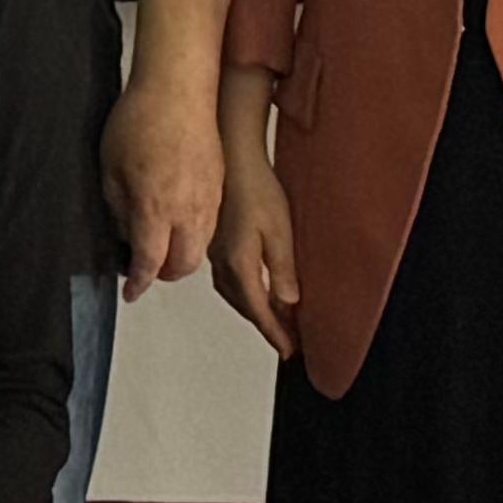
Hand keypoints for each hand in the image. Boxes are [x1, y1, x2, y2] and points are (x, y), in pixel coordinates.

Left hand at [100, 74, 225, 299]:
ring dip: (182, 256)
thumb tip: (125, 233)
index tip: (130, 291)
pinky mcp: (218, 186)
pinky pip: (210, 225)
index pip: (149, 263)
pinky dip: (194, 235)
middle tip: (145, 270)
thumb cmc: (139, 120)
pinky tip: (178, 222)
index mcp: (155, 209)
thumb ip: (117, 207)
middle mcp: (187, 211)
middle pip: (183, 265)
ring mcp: (208, 199)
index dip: (138, 283)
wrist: (179, 89)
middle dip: (163, 275)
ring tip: (161, 247)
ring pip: (201, 247)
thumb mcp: (110, 168)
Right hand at [210, 137, 299, 359]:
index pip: (259, 310)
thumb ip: (282, 269)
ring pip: (233, 292)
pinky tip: (253, 286)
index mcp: (239, 263)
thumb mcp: (279, 230)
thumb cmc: (255, 185)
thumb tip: (288, 302)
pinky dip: (243, 291)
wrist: (230, 152)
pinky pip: (227, 277)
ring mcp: (214, 250)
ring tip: (274, 318)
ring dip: (252, 309)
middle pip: (243, 305)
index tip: (288, 350)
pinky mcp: (214, 239)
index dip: (275, 333)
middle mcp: (222, 261)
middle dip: (264, 324)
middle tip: (286, 339)